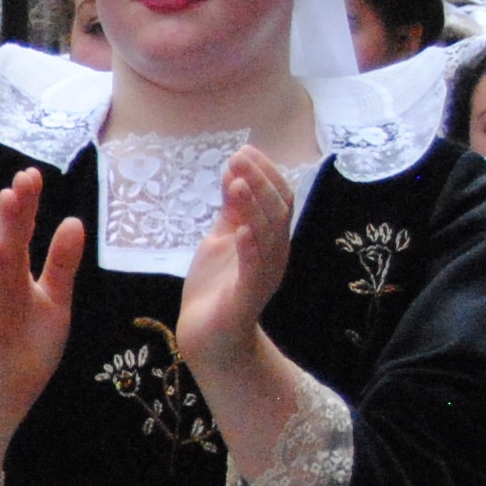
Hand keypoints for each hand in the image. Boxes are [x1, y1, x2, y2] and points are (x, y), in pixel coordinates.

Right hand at [0, 167, 87, 425]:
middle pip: (8, 239)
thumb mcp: (54, 297)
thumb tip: (73, 221)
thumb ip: (61, 262)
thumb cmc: (27, 342)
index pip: (20, 232)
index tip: (32, 174)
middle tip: (24, 177)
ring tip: (9, 200)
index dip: (26, 205)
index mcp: (10, 273)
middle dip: (16, 209)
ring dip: (4, 232)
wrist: (4, 391)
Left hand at [174, 147, 295, 358]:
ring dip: (253, 206)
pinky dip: (250, 247)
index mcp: (270, 239)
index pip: (278, 199)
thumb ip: (231, 210)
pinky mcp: (248, 297)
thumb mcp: (222, 238)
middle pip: (277, 211)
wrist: (207, 336)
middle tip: (238, 157)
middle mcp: (274, 254)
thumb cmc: (216, 286)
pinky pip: (255, 269)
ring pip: (269, 235)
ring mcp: (264, 275)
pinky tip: (240, 229)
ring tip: (236, 182)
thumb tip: (233, 172)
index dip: (265, 173)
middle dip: (259, 181)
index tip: (244, 150)